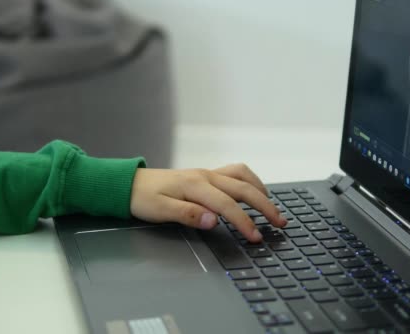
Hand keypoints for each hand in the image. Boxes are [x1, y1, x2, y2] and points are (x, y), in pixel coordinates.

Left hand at [130, 163, 287, 241]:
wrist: (129, 184)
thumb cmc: (143, 198)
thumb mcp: (160, 211)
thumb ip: (189, 215)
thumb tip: (214, 221)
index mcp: (195, 186)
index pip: (227, 206)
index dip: (244, 222)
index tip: (256, 237)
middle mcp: (205, 176)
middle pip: (243, 189)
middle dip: (265, 206)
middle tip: (280, 222)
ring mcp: (207, 173)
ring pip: (242, 176)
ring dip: (261, 190)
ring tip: (273, 206)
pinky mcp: (206, 175)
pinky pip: (235, 173)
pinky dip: (250, 181)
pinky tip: (255, 191)